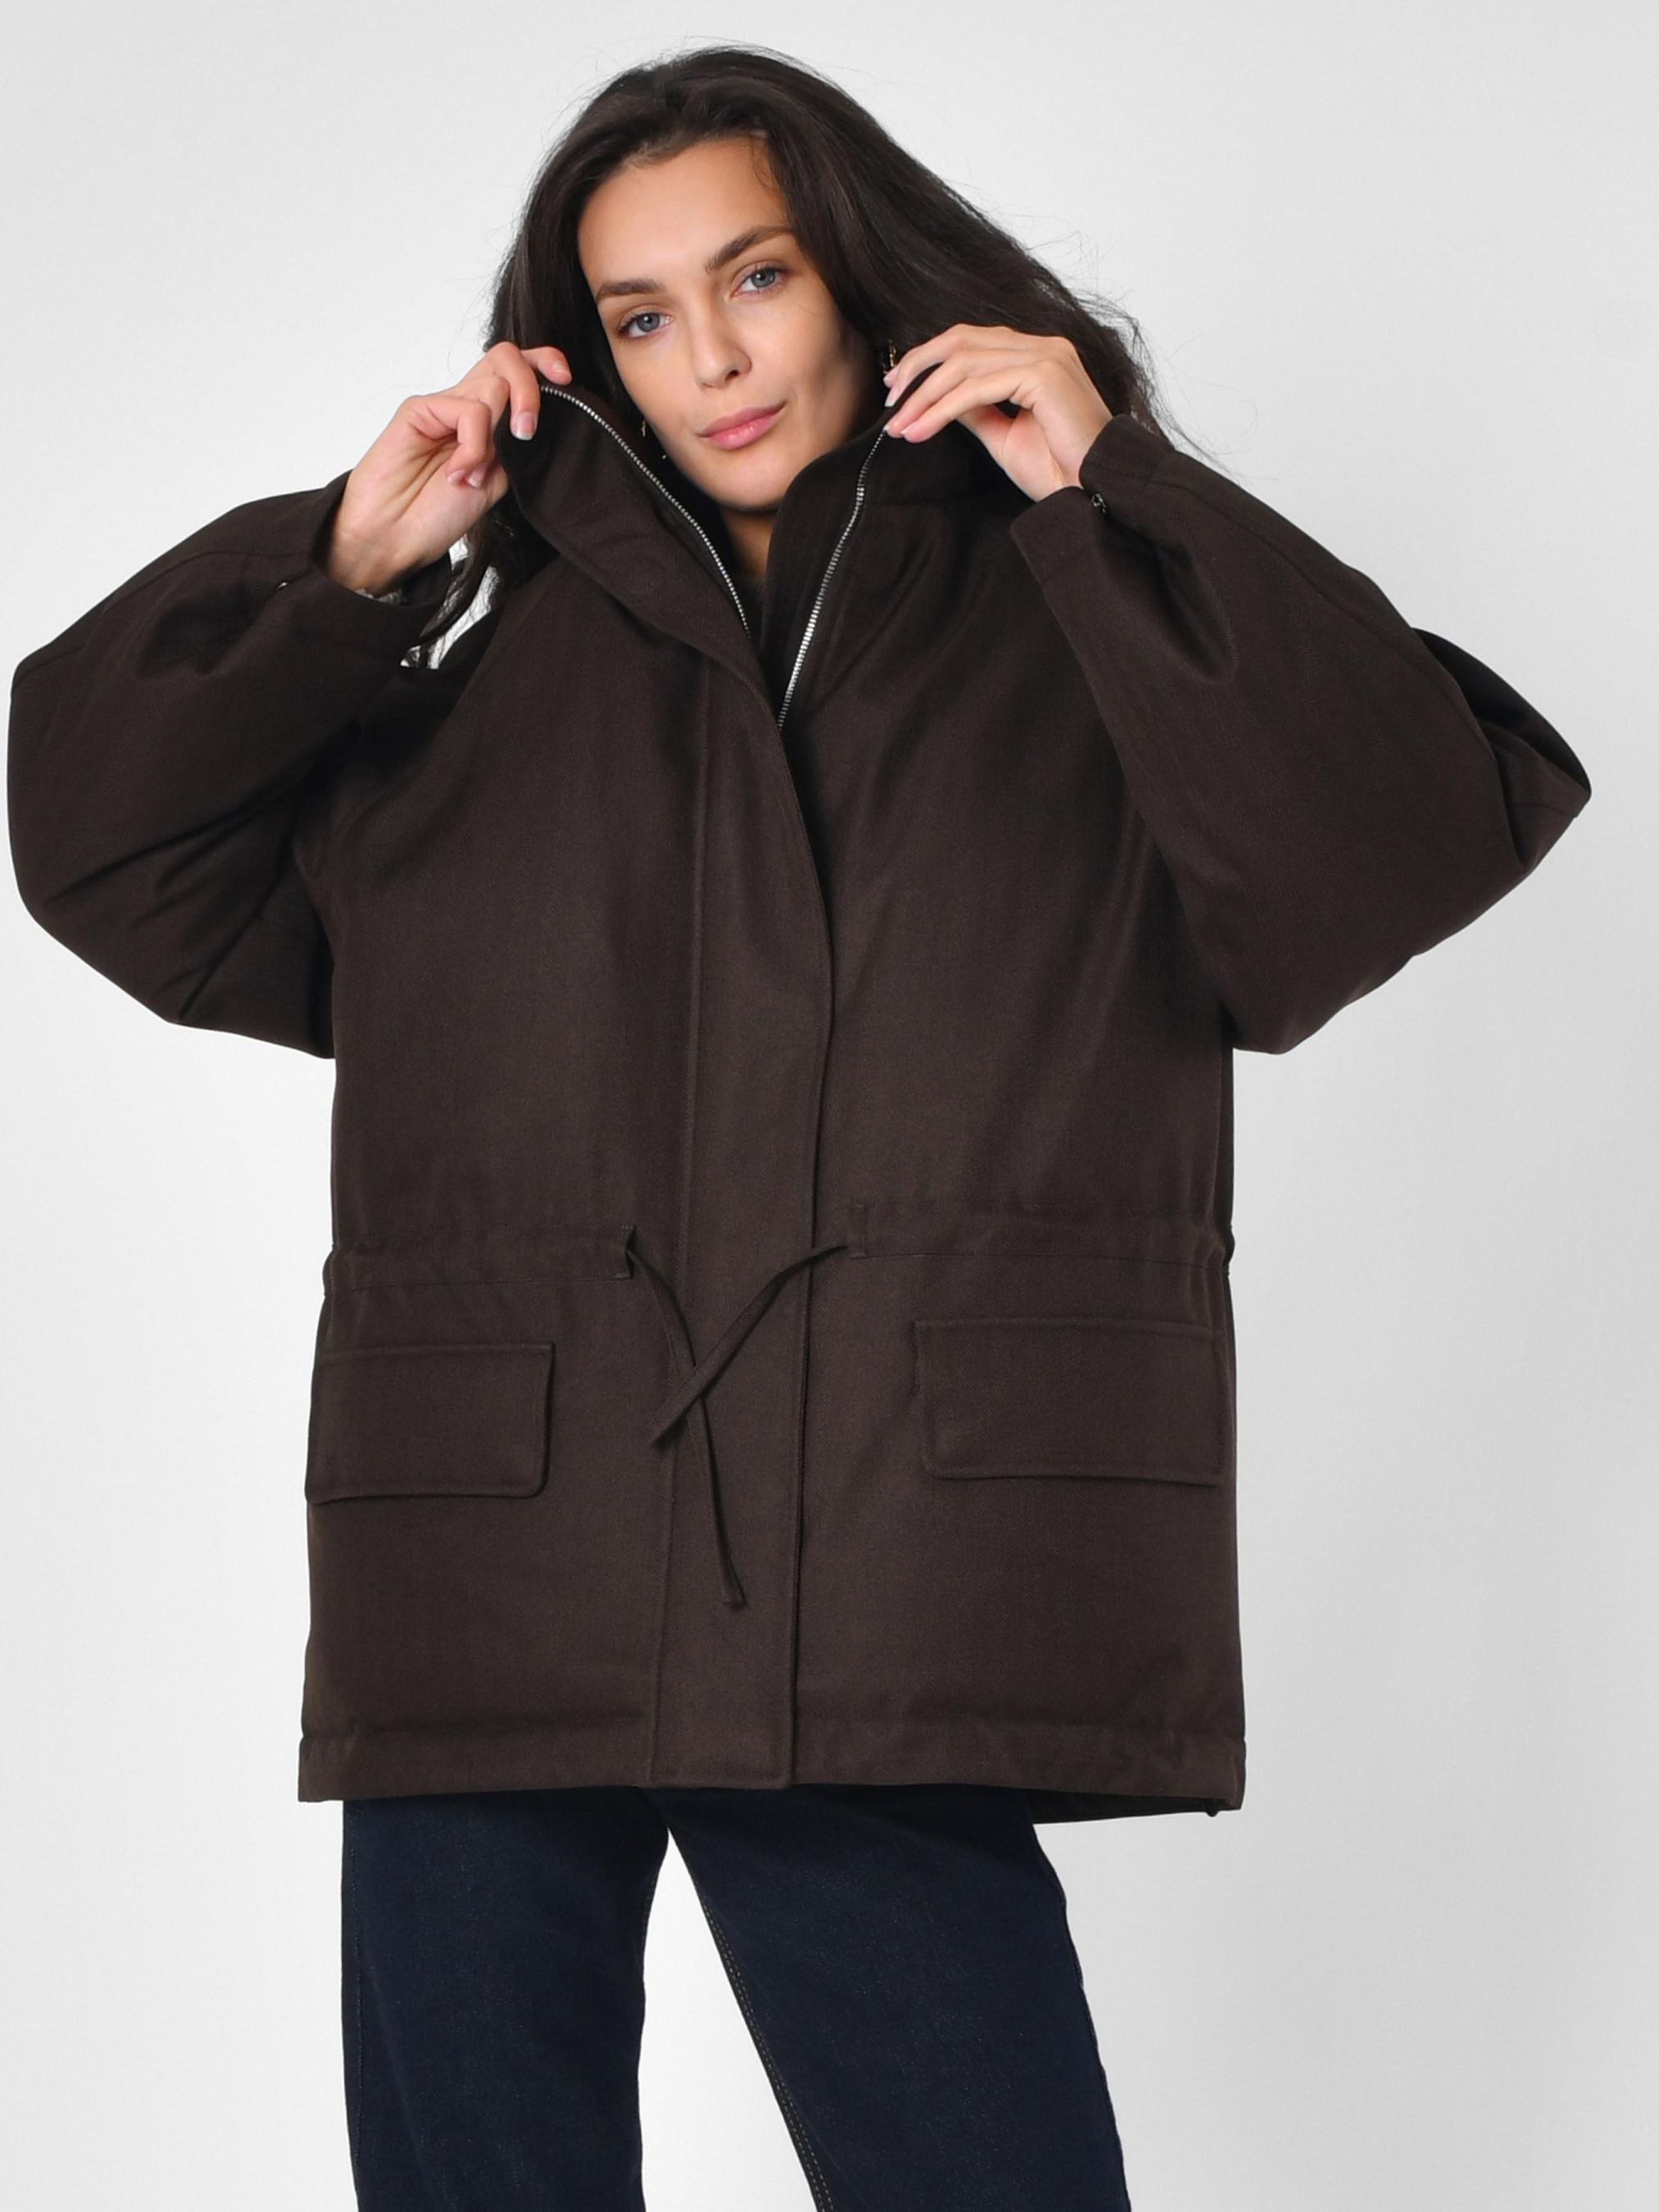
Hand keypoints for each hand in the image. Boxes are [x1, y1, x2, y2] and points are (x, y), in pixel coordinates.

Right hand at [323, 341, 573, 593]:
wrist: (393, 538)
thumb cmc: (437, 516)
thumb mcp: (494, 481)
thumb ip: (513, 446)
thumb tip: (534, 418)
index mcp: (487, 420)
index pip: (517, 369)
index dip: (543, 363)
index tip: (565, 378)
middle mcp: (465, 406)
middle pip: (508, 358)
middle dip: (531, 388)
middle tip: (526, 433)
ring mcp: (442, 406)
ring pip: (493, 385)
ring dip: (496, 436)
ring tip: (474, 475)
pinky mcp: (419, 409)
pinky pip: (468, 411)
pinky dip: (472, 447)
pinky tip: (456, 475)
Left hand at [880, 325, 1111, 501]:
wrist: (1095, 493)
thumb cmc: (1059, 470)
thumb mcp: (1004, 435)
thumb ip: (975, 409)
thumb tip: (940, 398)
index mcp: (1038, 354)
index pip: (972, 341)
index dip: (929, 360)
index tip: (898, 390)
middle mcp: (1044, 346)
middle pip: (962, 340)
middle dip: (918, 368)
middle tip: (889, 400)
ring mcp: (1046, 355)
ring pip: (964, 363)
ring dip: (924, 396)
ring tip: (899, 426)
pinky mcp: (1044, 374)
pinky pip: (977, 388)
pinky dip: (941, 410)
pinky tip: (919, 430)